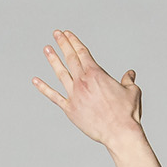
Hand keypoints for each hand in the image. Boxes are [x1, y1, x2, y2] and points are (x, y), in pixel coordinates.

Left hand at [32, 29, 143, 145]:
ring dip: (53, 60)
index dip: (73, 41)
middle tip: (56, 34)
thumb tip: (130, 74)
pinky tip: (35, 80)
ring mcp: (74, 95)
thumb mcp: (132, 92)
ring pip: (60, 73)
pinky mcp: (70, 109)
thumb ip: (128, 80)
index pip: (82, 52)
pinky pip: (54, 97)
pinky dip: (43, 88)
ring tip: (46, 49)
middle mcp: (83, 82)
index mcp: (96, 74)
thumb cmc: (127, 113)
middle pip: (70, 58)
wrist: (119, 133)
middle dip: (63, 44)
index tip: (67, 34)